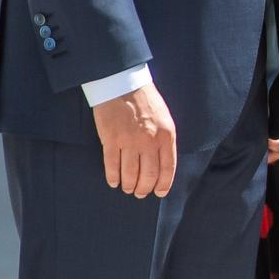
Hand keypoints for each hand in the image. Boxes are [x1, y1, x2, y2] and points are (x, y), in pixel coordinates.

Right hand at [92, 83, 178, 198]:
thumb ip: (166, 141)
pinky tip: (114, 182)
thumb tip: (163, 164)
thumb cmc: (146, 101)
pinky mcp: (111, 140)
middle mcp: (149, 141)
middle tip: (141, 193)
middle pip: (148, 175)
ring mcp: (129, 141)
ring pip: (130, 174)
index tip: (159, 192)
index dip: (163, 184)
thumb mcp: (165, 119)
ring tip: (128, 188)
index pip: (168, 168)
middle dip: (145, 189)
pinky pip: (112, 166)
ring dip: (129, 186)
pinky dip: (113, 177)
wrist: (123, 85)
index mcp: (166, 136)